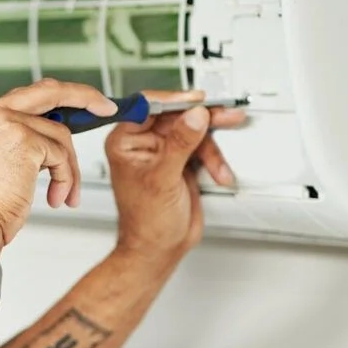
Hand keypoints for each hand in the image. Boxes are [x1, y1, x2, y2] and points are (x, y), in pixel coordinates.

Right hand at [0, 79, 118, 252]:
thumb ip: (14, 146)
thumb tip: (48, 147)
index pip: (25, 98)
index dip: (56, 99)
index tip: (80, 103)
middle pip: (48, 92)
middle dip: (83, 96)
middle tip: (105, 107)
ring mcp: (6, 123)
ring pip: (59, 136)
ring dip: (69, 169)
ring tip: (64, 196)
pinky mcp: (24, 140)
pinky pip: (61, 156)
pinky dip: (65, 179)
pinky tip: (56, 199)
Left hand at [104, 89, 245, 253]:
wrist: (160, 248)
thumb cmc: (146, 221)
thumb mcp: (163, 178)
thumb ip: (180, 144)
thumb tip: (194, 115)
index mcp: (124, 141)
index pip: (147, 107)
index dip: (173, 101)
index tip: (196, 100)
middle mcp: (142, 142)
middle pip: (176, 115)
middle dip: (201, 119)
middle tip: (223, 114)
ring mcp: (164, 150)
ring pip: (193, 130)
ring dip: (211, 146)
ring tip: (219, 164)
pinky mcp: (182, 160)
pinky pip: (202, 146)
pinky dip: (214, 158)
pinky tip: (219, 172)